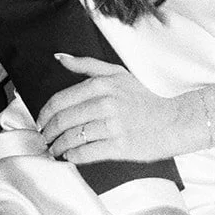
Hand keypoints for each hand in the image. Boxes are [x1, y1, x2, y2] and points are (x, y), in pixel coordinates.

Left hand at [37, 54, 202, 162]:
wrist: (174, 120)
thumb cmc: (144, 98)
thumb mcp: (117, 74)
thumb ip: (86, 65)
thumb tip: (60, 57)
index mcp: (103, 84)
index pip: (62, 100)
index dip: (45, 113)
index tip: (41, 121)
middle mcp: (106, 104)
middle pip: (64, 120)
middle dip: (48, 131)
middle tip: (45, 137)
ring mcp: (113, 126)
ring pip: (73, 138)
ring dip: (58, 146)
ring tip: (54, 149)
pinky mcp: (120, 146)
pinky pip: (87, 153)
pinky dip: (73, 156)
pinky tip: (70, 156)